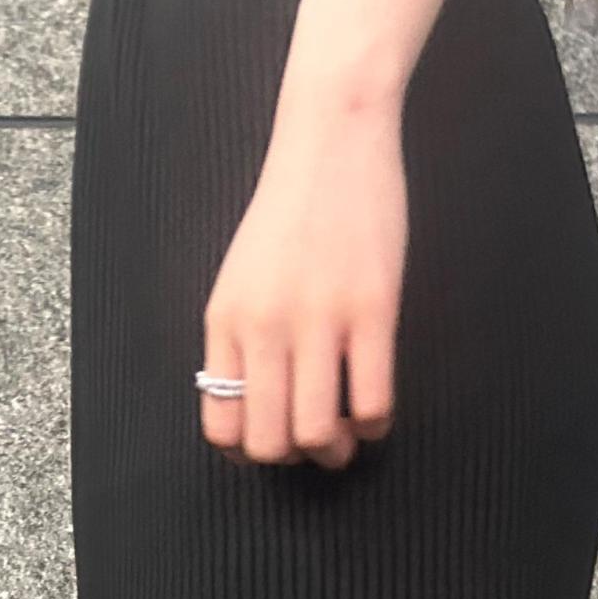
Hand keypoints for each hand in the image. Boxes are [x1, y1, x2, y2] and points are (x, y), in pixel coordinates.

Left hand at [198, 90, 405, 472]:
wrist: (331, 137)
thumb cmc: (289, 213)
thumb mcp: (240, 279)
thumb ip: (239, 342)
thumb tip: (255, 410)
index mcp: (226, 323)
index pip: (222, 427)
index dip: (249, 454)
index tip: (276, 441)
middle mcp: (264, 327)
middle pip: (269, 444)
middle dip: (296, 461)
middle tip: (318, 443)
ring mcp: (318, 319)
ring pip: (317, 433)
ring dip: (336, 450)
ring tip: (348, 432)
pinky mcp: (372, 309)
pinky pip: (373, 402)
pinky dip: (375, 425)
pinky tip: (376, 408)